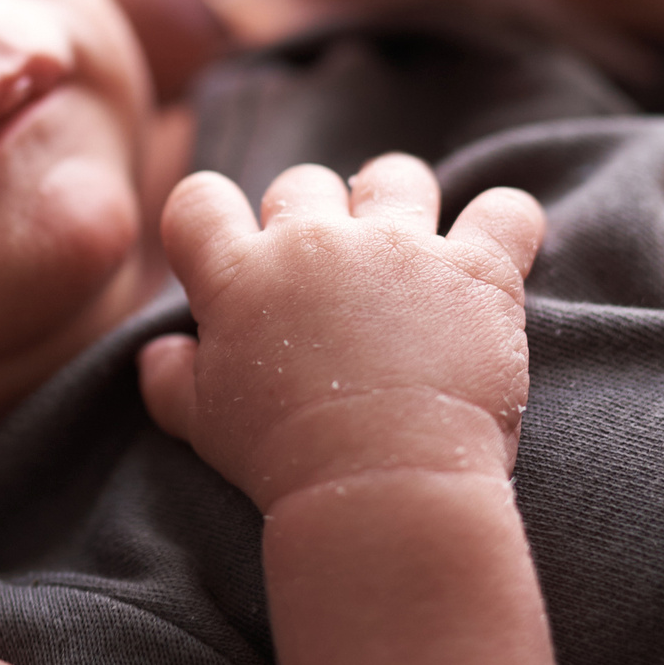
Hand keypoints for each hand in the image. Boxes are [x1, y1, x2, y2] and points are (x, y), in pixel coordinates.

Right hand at [136, 154, 545, 505]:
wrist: (383, 488)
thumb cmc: (285, 461)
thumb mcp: (202, 425)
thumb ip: (171, 378)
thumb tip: (157, 350)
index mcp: (239, 275)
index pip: (199, 200)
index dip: (212, 216)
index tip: (236, 249)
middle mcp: (315, 241)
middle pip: (303, 183)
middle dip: (314, 218)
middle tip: (333, 275)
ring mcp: (400, 247)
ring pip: (396, 176)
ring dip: (399, 204)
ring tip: (410, 253)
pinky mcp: (477, 268)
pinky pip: (505, 210)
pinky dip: (507, 222)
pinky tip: (497, 248)